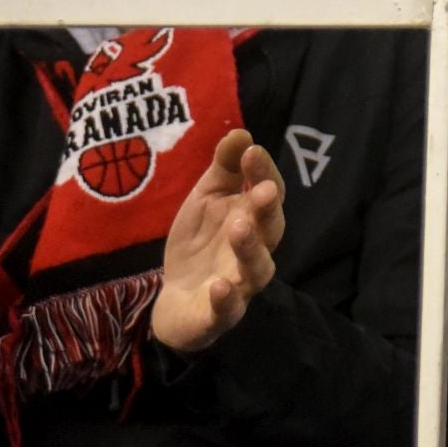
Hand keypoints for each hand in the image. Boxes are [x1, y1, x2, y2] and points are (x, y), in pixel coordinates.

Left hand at [150, 130, 286, 353]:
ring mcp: (241, 284)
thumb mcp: (207, 199)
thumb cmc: (200, 242)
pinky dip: (227, 299)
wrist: (176, 299)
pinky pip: (229, 310)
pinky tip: (220, 286)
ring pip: (257, 269)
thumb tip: (240, 131)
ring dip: (250, 248)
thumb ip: (224, 169)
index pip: (268, 193)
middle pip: (271, 230)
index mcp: (255, 219)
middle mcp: (255, 251)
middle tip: (261, 190)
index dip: (263, 173)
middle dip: (266, 210)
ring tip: (238, 228)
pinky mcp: (220, 315)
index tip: (252, 151)